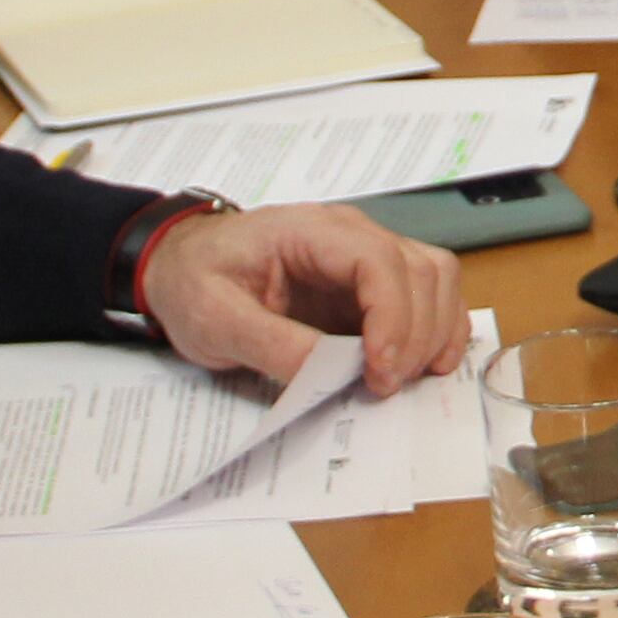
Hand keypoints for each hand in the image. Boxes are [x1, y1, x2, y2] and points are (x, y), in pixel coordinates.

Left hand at [138, 204, 466, 393]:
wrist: (180, 266)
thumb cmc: (193, 282)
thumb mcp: (214, 319)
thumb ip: (270, 343)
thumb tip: (325, 374)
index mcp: (309, 231)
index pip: (378, 259)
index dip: (393, 316)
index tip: (378, 369)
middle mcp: (349, 234)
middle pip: (421, 269)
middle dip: (415, 334)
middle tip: (383, 386)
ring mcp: (365, 255)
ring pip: (436, 278)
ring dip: (435, 331)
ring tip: (404, 378)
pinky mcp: (371, 283)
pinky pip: (427, 295)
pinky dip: (436, 329)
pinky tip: (422, 365)